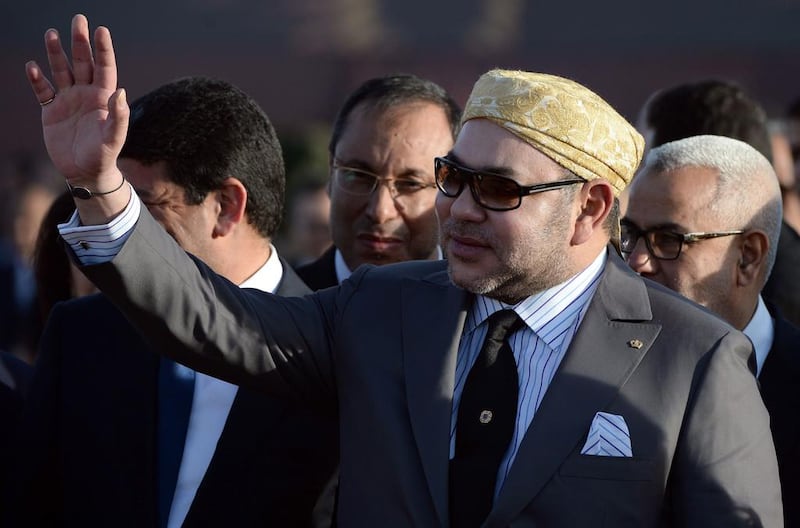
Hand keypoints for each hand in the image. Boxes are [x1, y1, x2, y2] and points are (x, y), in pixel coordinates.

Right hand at [25, 14, 127, 189]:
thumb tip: (121, 91)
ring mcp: (68, 100)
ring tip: (51, 34)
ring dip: (56, 54)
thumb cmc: (104, 156)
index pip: (105, 68)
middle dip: (80, 42)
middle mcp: (86, 94)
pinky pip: (43, 90)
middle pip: (83, 62)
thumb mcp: (114, 138)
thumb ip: (119, 116)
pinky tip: (32, 67)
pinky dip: (37, 79)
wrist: (85, 173)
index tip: (101, 30)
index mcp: (104, 97)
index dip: (103, 49)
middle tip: (78, 19)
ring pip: (61, 71)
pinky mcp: (51, 110)